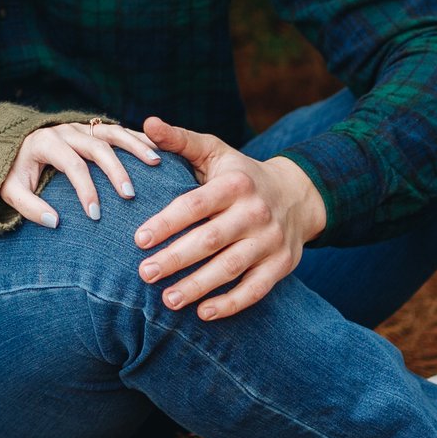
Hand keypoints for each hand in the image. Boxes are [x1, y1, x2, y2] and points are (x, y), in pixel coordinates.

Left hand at [0, 120, 162, 227]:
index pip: (71, 165)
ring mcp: (80, 126)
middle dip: (115, 170)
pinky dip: (138, 137)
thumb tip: (54, 222)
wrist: (8, 143)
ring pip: (112, 132)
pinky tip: (157, 149)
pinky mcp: (90, 126)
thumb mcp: (10, 191)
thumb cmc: (11, 171)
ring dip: (135, 146)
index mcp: (45, 142)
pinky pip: (117, 129)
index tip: (96, 214)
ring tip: (155, 163)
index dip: (85, 189)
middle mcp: (65, 129)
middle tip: (129, 194)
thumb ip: (28, 207)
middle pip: (96, 146)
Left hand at [132, 118, 327, 320]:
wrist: (297, 195)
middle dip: (176, 259)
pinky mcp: (281, 264)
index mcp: (235, 184)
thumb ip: (180, 141)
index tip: (139, 239)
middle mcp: (255, 212)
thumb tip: (147, 124)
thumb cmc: (241, 174)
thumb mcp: (214, 151)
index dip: (167, 222)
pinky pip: (256, 289)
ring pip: (232, 267)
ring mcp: (270, 240)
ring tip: (168, 300)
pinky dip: (231, 304)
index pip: (196, 205)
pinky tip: (204, 313)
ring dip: (199, 286)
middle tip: (145, 274)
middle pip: (211, 240)